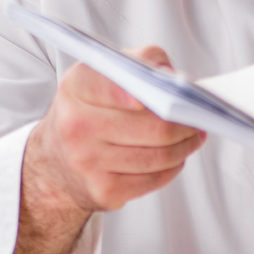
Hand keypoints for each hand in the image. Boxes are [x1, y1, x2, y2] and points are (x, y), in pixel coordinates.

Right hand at [24, 51, 205, 216]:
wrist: (54, 160)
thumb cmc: (89, 108)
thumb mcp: (102, 74)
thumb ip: (140, 62)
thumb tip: (175, 77)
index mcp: (76, 88)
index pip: (114, 85)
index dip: (145, 92)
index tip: (172, 93)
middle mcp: (76, 126)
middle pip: (154, 127)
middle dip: (186, 124)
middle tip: (200, 119)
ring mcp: (87, 162)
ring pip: (159, 156)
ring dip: (185, 146)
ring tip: (194, 136)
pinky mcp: (103, 191)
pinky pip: (154, 179)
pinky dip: (173, 167)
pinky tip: (176, 157)